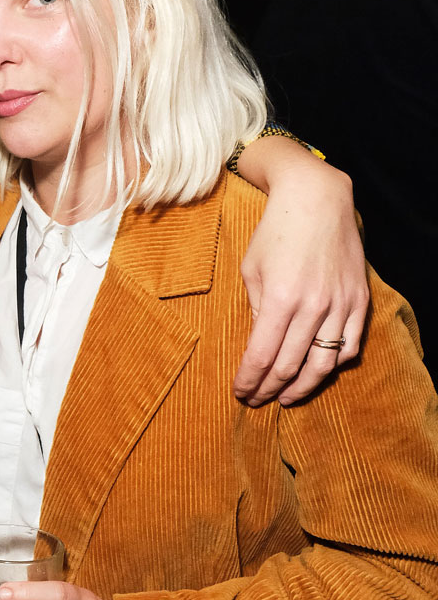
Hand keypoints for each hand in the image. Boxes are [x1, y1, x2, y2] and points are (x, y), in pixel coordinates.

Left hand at [234, 162, 367, 406]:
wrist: (317, 200)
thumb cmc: (275, 232)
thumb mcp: (251, 270)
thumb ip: (255, 312)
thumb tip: (258, 348)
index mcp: (280, 300)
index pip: (261, 357)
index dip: (249, 381)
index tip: (239, 393)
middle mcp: (313, 307)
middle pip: (289, 367)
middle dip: (269, 389)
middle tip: (256, 399)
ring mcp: (341, 305)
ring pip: (323, 364)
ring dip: (302, 387)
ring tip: (285, 396)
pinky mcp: (360, 300)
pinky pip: (350, 346)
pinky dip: (334, 364)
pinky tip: (317, 370)